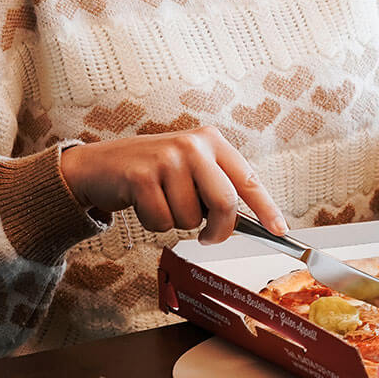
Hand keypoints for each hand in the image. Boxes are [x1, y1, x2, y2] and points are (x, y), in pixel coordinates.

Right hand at [56, 127, 287, 241]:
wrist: (99, 166)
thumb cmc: (151, 173)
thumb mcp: (188, 169)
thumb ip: (215, 188)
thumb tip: (248, 223)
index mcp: (210, 141)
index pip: (247, 179)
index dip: (266, 208)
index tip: (279, 230)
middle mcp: (192, 145)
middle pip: (225, 203)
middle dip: (219, 230)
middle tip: (207, 237)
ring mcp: (166, 159)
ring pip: (191, 218)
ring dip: (176, 223)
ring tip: (161, 202)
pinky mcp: (142, 176)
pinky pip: (163, 222)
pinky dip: (154, 223)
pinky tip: (143, 204)